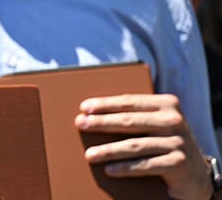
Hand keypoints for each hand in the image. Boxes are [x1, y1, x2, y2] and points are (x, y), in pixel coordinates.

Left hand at [76, 93, 212, 199]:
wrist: (197, 174)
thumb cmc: (165, 144)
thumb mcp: (155, 125)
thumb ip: (134, 116)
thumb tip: (91, 114)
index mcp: (167, 104)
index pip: (130, 102)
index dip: (105, 104)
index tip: (84, 108)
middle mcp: (174, 120)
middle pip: (129, 121)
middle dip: (102, 123)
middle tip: (80, 124)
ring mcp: (178, 142)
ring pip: (135, 145)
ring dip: (109, 150)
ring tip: (89, 154)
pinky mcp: (179, 163)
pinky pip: (145, 165)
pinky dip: (125, 168)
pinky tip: (109, 170)